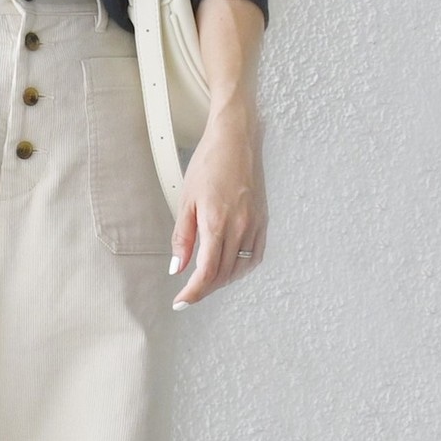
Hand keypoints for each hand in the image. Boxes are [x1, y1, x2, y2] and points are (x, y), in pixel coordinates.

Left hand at [169, 101, 267, 308]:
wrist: (236, 139)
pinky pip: (255, 256)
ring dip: (222, 282)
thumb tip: (177, 268)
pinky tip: (230, 268)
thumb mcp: (186, 201)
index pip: (206, 272)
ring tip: (205, 282)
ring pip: (240, 269)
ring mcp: (254, 224)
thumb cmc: (209, 164)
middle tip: (188, 294)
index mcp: (217, 223)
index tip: (181, 301)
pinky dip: (241, 269)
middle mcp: (240, 227)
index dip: (193, 292)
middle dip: (204, 290)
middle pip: (223, 275)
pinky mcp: (263, 220)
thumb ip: (182, 238)